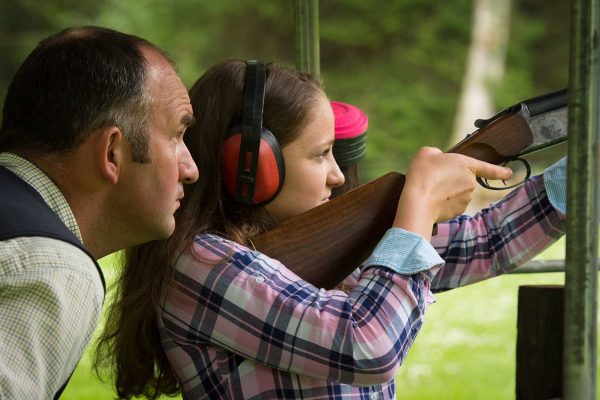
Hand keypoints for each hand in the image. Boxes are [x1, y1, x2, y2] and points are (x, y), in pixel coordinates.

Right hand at [393, 147, 511, 239]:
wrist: (418, 200)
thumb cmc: (423, 173)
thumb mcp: (427, 153)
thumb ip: (436, 154)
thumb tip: (438, 160)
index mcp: (466, 164)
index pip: (488, 168)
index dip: (500, 171)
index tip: (510, 173)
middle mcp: (470, 182)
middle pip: (463, 180)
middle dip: (451, 181)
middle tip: (434, 179)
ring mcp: (466, 198)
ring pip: (457, 194)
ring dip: (447, 192)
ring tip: (430, 190)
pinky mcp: (458, 211)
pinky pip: (452, 205)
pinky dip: (443, 203)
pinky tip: (431, 200)